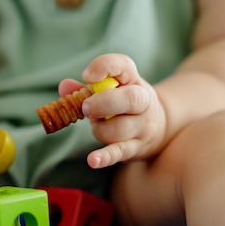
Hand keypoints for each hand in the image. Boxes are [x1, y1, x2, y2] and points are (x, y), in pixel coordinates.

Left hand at [59, 53, 167, 168]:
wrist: (160, 126)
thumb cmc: (125, 105)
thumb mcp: (111, 91)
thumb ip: (86, 88)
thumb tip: (64, 86)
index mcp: (134, 80)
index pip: (124, 65)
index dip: (104, 67)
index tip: (87, 76)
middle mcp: (143, 101)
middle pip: (129, 99)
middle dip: (103, 103)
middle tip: (85, 108)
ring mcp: (143, 126)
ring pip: (118, 129)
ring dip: (99, 129)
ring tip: (98, 126)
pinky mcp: (137, 147)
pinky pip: (120, 152)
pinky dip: (106, 157)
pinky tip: (93, 160)